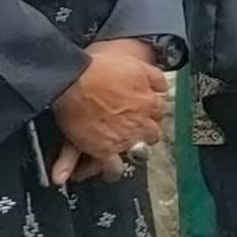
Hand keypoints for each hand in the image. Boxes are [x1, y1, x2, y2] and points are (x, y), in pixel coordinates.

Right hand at [48, 37, 166, 181]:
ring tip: (126, 149)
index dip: (152, 112)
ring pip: (138, 151)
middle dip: (146, 132)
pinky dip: (112, 169)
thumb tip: (163, 87)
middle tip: (136, 129)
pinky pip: (113, 166)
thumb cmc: (101, 70)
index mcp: (150, 103)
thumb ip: (155, 77)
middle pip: (153, 134)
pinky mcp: (102, 149)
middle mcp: (140, 123)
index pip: (161, 112)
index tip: (146, 112)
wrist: (74, 80)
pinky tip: (111, 170)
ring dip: (133, 150)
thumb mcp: (136, 66)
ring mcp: (122, 138)